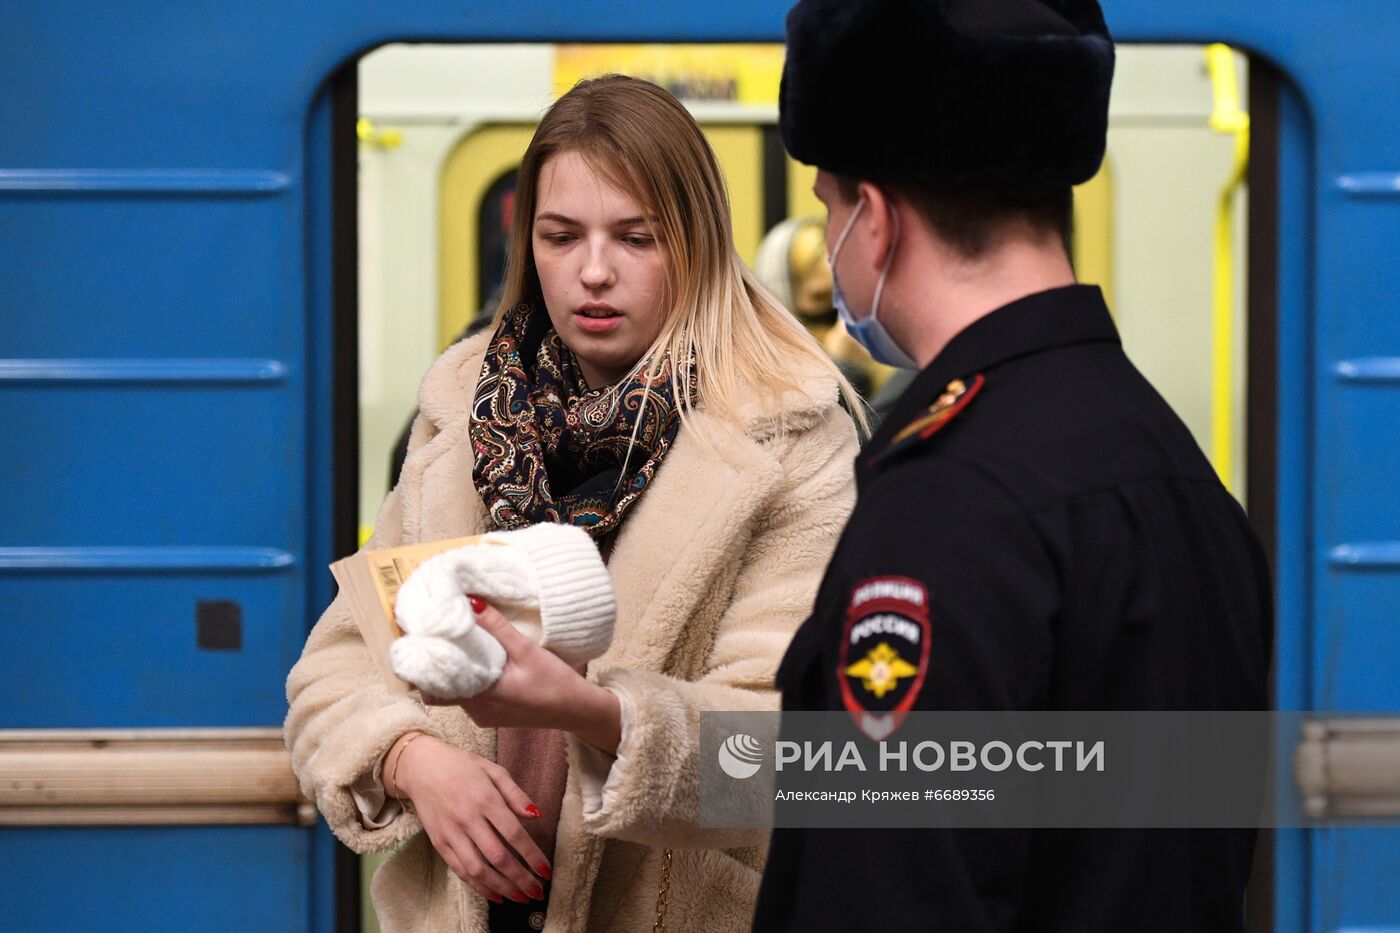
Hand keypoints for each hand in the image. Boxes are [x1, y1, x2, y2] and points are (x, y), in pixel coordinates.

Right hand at [389, 732, 549, 904]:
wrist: (421, 767)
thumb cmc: (462, 766)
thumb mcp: (493, 770)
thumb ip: (516, 794)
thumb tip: (536, 816)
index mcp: (485, 799)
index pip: (514, 834)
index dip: (532, 856)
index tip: (546, 871)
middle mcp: (468, 819)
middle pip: (498, 856)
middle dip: (520, 878)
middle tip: (537, 892)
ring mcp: (451, 833)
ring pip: (478, 869)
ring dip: (502, 887)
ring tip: (520, 897)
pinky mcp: (439, 844)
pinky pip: (460, 871)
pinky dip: (478, 887)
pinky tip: (496, 894)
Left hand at [424, 598, 621, 753]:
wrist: (577, 710)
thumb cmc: (555, 682)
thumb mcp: (526, 650)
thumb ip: (497, 627)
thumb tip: (471, 603)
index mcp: (480, 698)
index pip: (434, 687)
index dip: (424, 665)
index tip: (421, 641)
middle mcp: (475, 711)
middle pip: (441, 689)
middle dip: (437, 664)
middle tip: (437, 636)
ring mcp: (483, 716)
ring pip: (455, 692)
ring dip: (455, 670)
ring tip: (457, 643)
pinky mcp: (492, 715)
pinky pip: (470, 697)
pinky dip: (469, 679)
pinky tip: (479, 660)